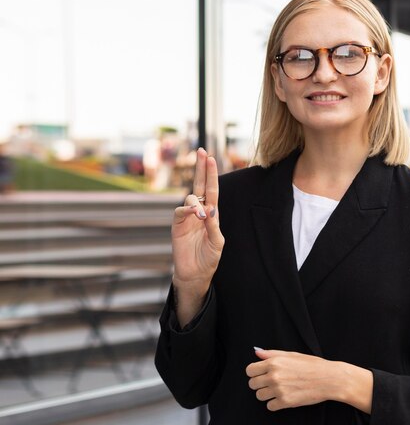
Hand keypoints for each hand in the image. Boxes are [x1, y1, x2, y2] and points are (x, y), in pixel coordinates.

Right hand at [171, 148, 224, 321]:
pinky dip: (186, 210)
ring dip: (196, 203)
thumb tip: (210, 210)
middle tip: (202, 152)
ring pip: (190, 198)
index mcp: (211, 214)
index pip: (212, 190)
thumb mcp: (217, 242)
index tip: (211, 157)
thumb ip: (213, 226)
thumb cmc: (208, 257)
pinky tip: (193, 213)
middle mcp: (199, 212)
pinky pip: (179, 212)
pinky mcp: (177, 226)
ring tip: (202, 216)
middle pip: (199, 185)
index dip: (211, 174)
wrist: (195, 273)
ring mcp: (187, 217)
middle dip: (200, 169)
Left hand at [246, 349, 339, 410]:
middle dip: (260, 384)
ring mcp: (279, 390)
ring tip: (278, 390)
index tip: (261, 374)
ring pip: (259, 396)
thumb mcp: (292, 354)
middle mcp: (274, 376)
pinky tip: (284, 397)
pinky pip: (269, 406)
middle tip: (271, 383)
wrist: (328, 379)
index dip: (255, 372)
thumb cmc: (312, 365)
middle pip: (252, 384)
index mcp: (274, 362)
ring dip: (266, 394)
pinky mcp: (285, 402)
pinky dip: (275, 404)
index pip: (250, 370)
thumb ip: (272, 354)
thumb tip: (257, 352)